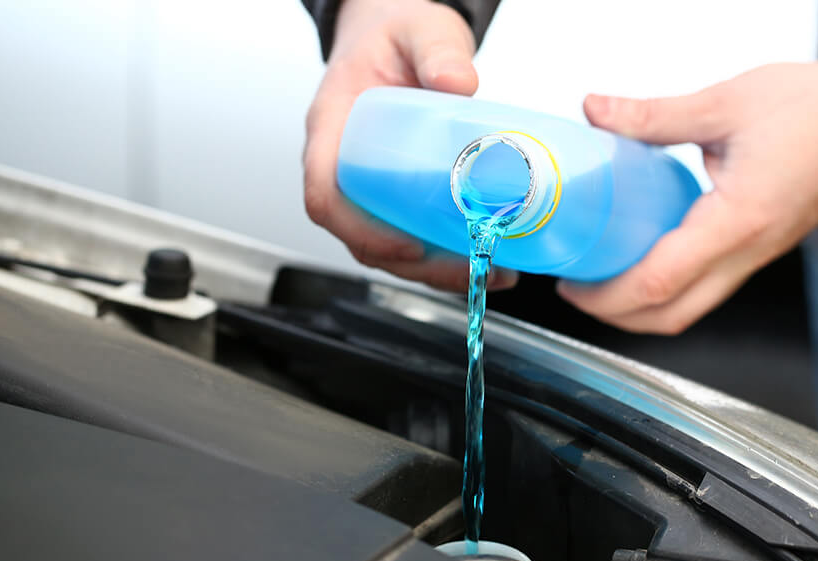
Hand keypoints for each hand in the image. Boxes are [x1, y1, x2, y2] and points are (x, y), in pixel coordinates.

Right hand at [303, 0, 517, 290]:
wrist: (400, 34)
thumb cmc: (395, 33)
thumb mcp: (419, 30)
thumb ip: (437, 51)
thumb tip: (459, 83)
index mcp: (331, 128)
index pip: (325, 197)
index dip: (361, 232)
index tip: (406, 248)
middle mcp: (343, 165)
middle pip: (362, 237)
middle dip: (416, 266)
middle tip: (470, 268)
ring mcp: (369, 185)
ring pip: (389, 247)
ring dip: (436, 271)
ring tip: (492, 272)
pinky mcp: (396, 193)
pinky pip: (411, 235)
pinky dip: (446, 255)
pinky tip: (488, 257)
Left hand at [557, 61, 817, 333]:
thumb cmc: (817, 110)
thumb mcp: (726, 103)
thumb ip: (653, 114)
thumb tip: (596, 110)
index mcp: (738, 220)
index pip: (659, 281)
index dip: (606, 294)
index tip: (573, 283)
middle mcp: (749, 252)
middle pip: (671, 316)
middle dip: (616, 315)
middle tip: (578, 290)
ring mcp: (756, 258)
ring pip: (690, 309)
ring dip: (641, 309)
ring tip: (603, 280)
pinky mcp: (759, 252)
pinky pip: (707, 289)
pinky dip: (668, 290)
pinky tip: (644, 259)